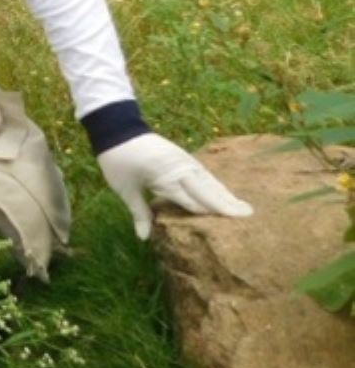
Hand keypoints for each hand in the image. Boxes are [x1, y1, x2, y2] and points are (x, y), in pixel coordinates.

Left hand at [97, 132, 252, 238]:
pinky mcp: (184, 156)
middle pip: (207, 190)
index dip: (208, 215)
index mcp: (165, 177)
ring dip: (226, 194)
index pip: (191, 201)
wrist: (117, 128)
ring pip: (209, 180)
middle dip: (226, 204)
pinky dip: (217, 184)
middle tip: (249, 217)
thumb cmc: (117, 159)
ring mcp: (184, 161)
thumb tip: (143, 238)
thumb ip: (138, 212)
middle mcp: (179, 169)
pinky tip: (226, 192)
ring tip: (244, 208)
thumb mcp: (124, 188)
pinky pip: (205, 173)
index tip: (226, 230)